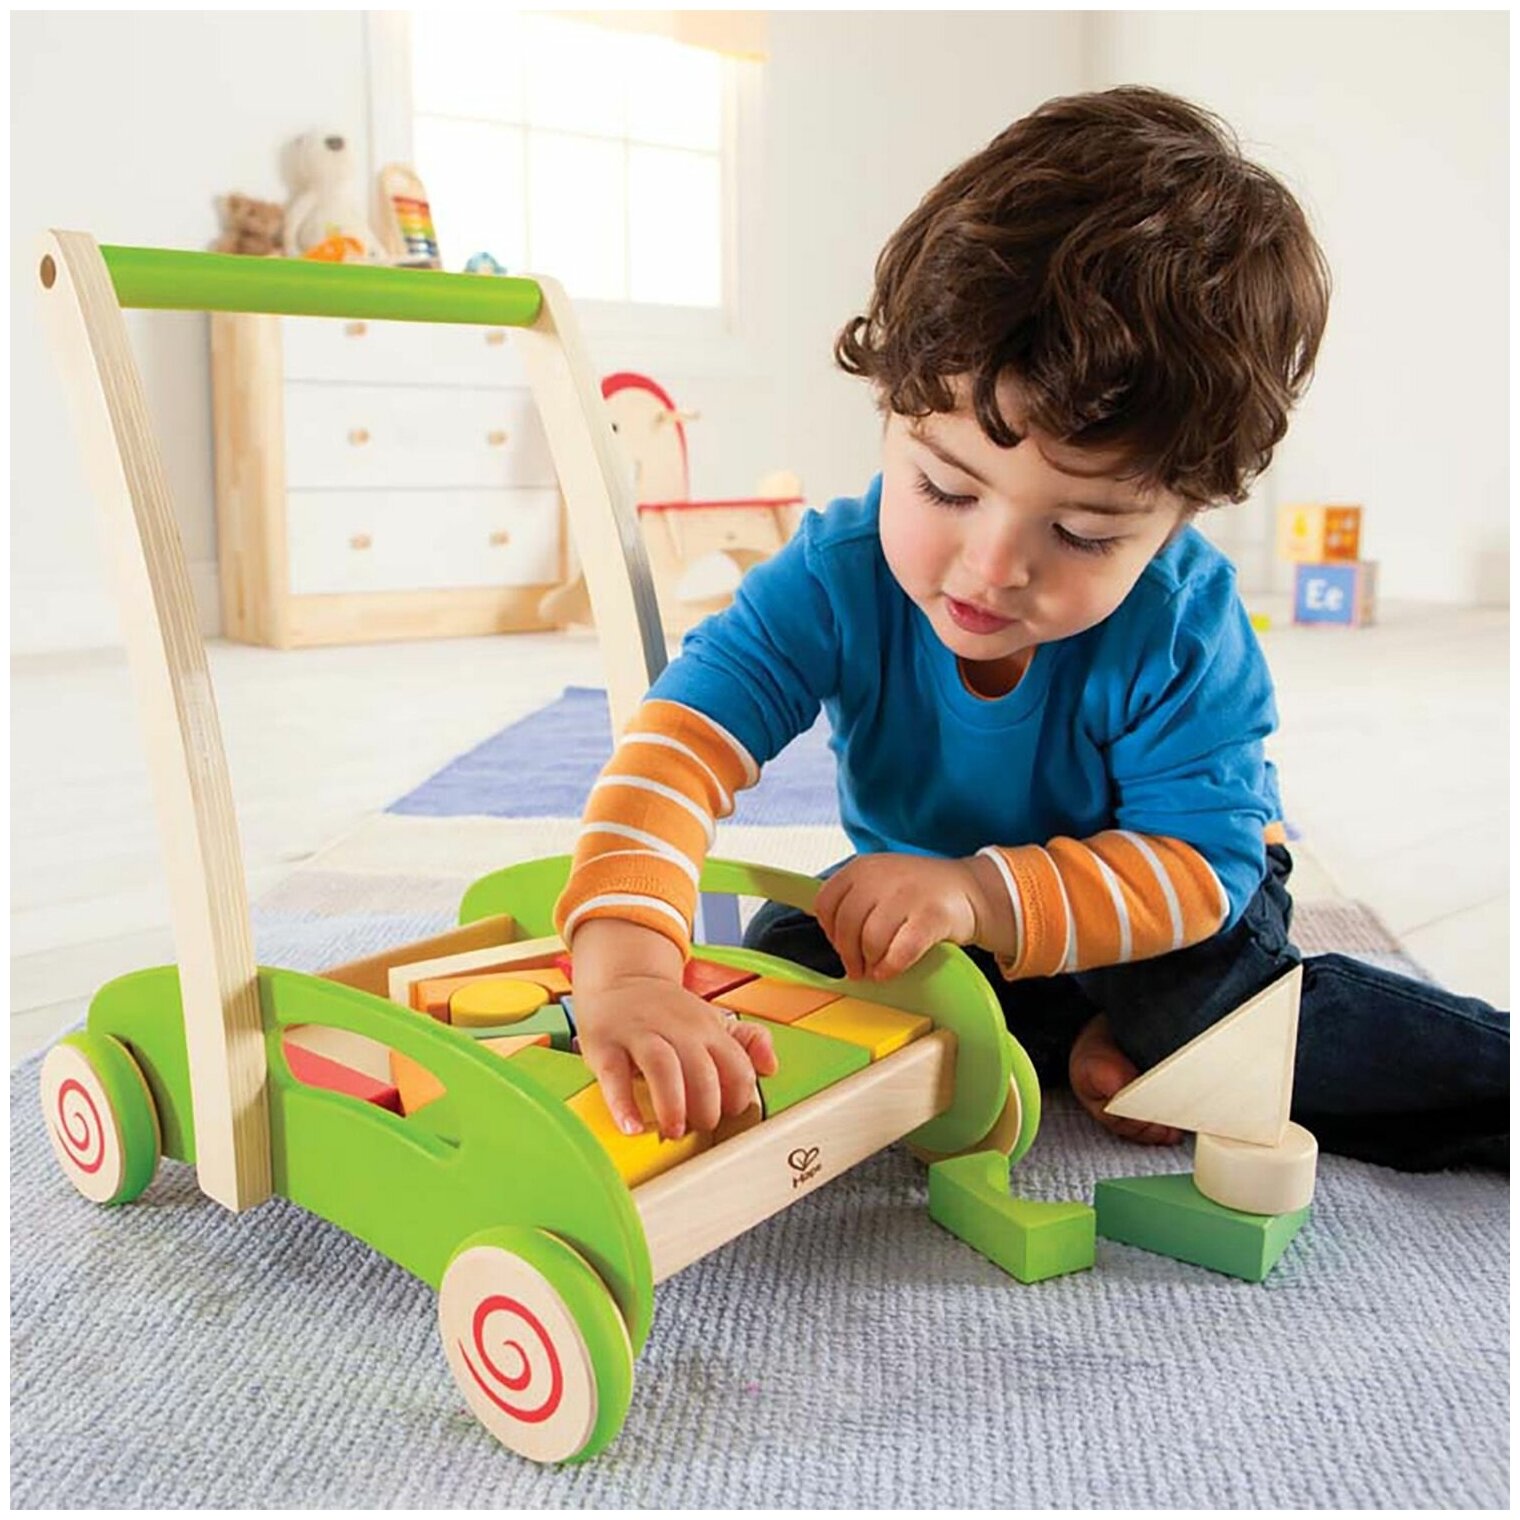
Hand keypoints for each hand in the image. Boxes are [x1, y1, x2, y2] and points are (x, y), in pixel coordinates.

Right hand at [568, 919, 775, 1140]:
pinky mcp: (604, 1044)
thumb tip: (770, 1067)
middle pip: (702, 1070)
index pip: (737, 1066)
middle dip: (706, 1108)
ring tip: (673, 1131)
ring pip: (662, 1066)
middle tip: (699, 1129)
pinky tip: (631, 1126)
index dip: (737, 1098)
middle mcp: (677, 1028)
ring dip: (672, 1105)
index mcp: (708, 1028)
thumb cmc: (669, 1012)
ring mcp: (639, 1034)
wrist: (621, 978)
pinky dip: (623, 1104)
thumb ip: (748, 1042)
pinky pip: (613, 1075)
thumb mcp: (712, 1020)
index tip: (727, 1116)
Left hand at [813, 853, 985, 981]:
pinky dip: (890, 967)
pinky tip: (889, 971)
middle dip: (848, 954)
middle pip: (847, 924)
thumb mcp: (879, 882)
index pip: (826, 902)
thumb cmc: (919, 892)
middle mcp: (883, 876)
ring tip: (875, 969)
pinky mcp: (932, 916)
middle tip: (856, 969)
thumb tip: (834, 940)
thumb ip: (853, 902)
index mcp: (863, 867)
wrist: (968, 889)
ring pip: (871, 940)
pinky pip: (901, 951)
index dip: (829, 931)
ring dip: (870, 962)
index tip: (839, 944)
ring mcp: (909, 894)